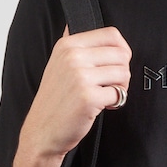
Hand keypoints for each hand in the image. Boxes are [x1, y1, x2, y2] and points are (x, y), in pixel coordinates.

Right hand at [17, 25, 131, 165]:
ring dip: (121, 87)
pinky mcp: (89, 97)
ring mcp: (80, 77)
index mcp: (67, 45)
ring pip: (123, 73)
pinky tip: (102, 106)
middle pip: (121, 54)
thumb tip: (103, 35)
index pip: (112, 34)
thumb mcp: (58, 64)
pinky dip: (116, 102)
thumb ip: (78, 46)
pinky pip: (119, 93)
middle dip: (123, 71)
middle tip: (111, 85)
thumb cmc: (55, 101)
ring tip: (106, 95)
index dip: (122, 50)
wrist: (42, 131)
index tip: (117, 63)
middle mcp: (72, 57)